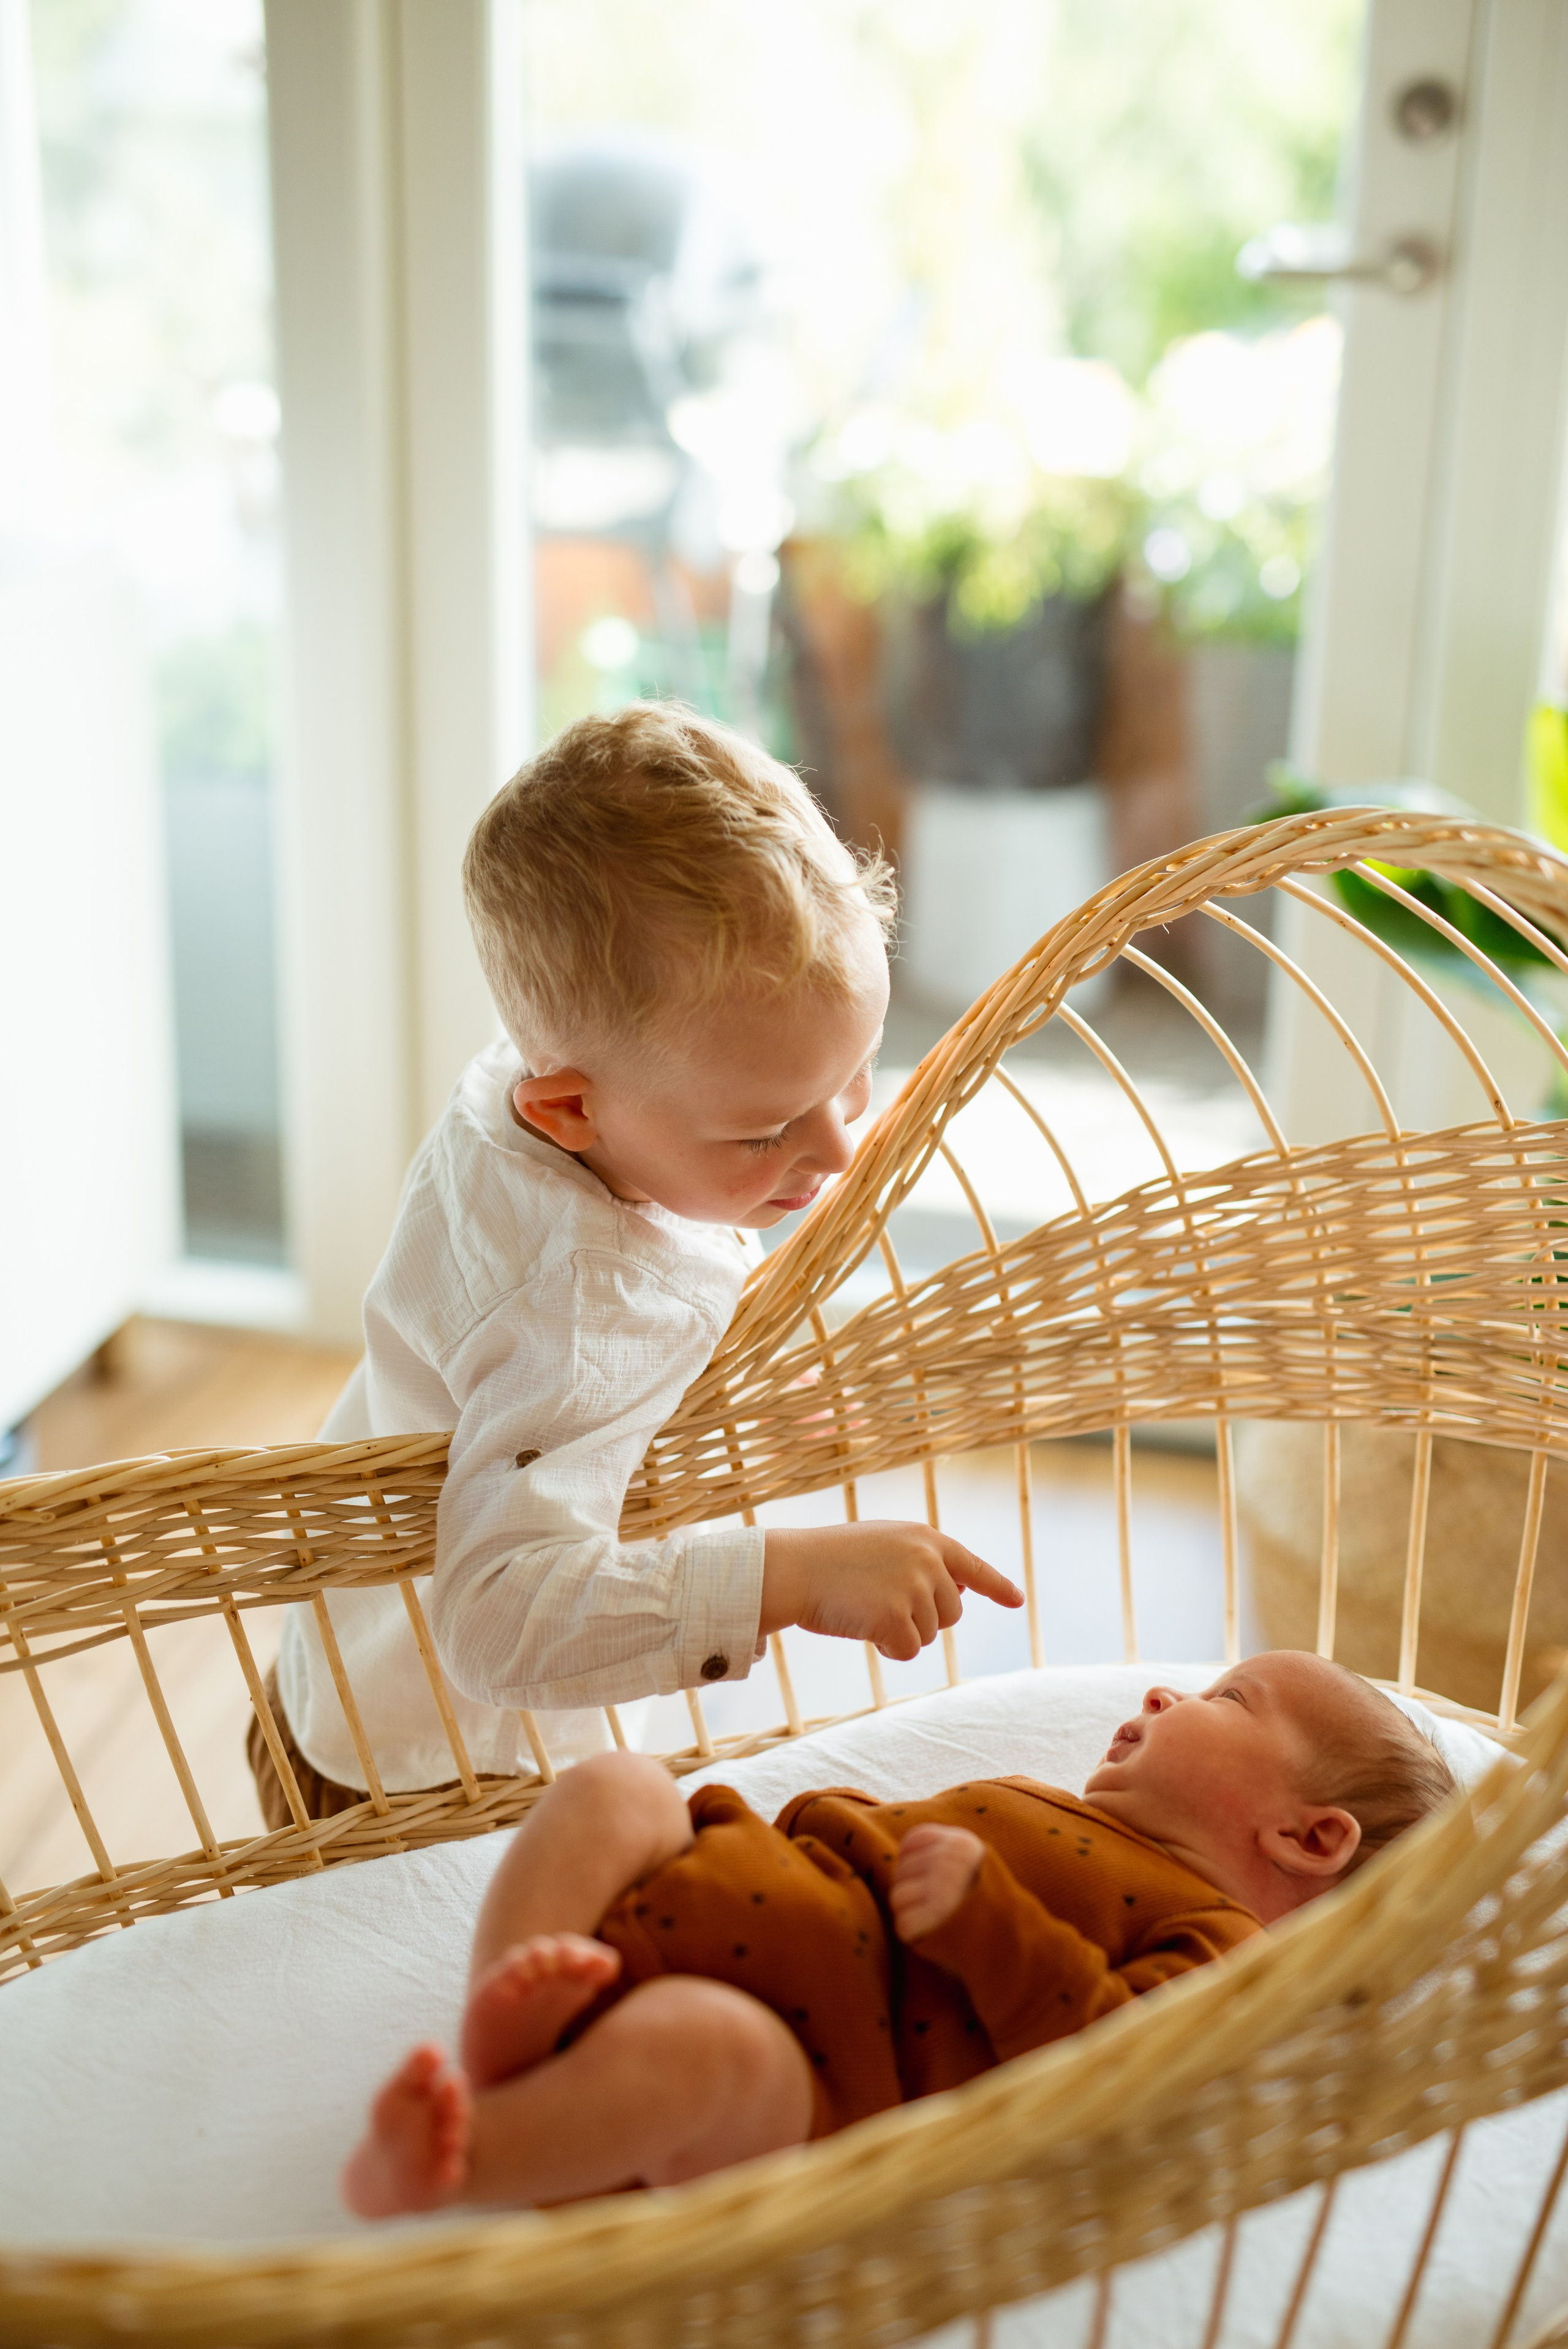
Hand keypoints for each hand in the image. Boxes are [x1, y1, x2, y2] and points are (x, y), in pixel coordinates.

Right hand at [759, 1521, 1021, 1658]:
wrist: (795, 1568)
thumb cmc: (832, 1558)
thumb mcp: (884, 1544)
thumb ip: (922, 1561)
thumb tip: (957, 1592)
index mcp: (927, 1539)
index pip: (973, 1567)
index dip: (997, 1586)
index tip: (1016, 1600)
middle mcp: (929, 1560)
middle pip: (951, 1612)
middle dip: (922, 1617)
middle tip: (880, 1600)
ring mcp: (915, 1589)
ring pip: (930, 1633)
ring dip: (901, 1631)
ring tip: (866, 1605)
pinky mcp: (898, 1618)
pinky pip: (910, 1650)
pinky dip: (889, 1647)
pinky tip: (863, 1626)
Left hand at [890, 1825, 983, 1940]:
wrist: (1012, 1943)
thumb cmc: (986, 1905)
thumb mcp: (974, 1864)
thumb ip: (942, 1851)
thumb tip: (901, 1854)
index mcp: (962, 1844)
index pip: (912, 1842)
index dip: (914, 1862)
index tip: (930, 1879)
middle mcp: (951, 1860)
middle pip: (902, 1871)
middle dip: (913, 1890)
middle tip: (940, 1906)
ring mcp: (942, 1888)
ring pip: (898, 1897)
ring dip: (911, 1913)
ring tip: (937, 1920)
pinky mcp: (933, 1918)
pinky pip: (903, 1925)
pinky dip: (915, 1935)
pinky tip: (935, 1935)